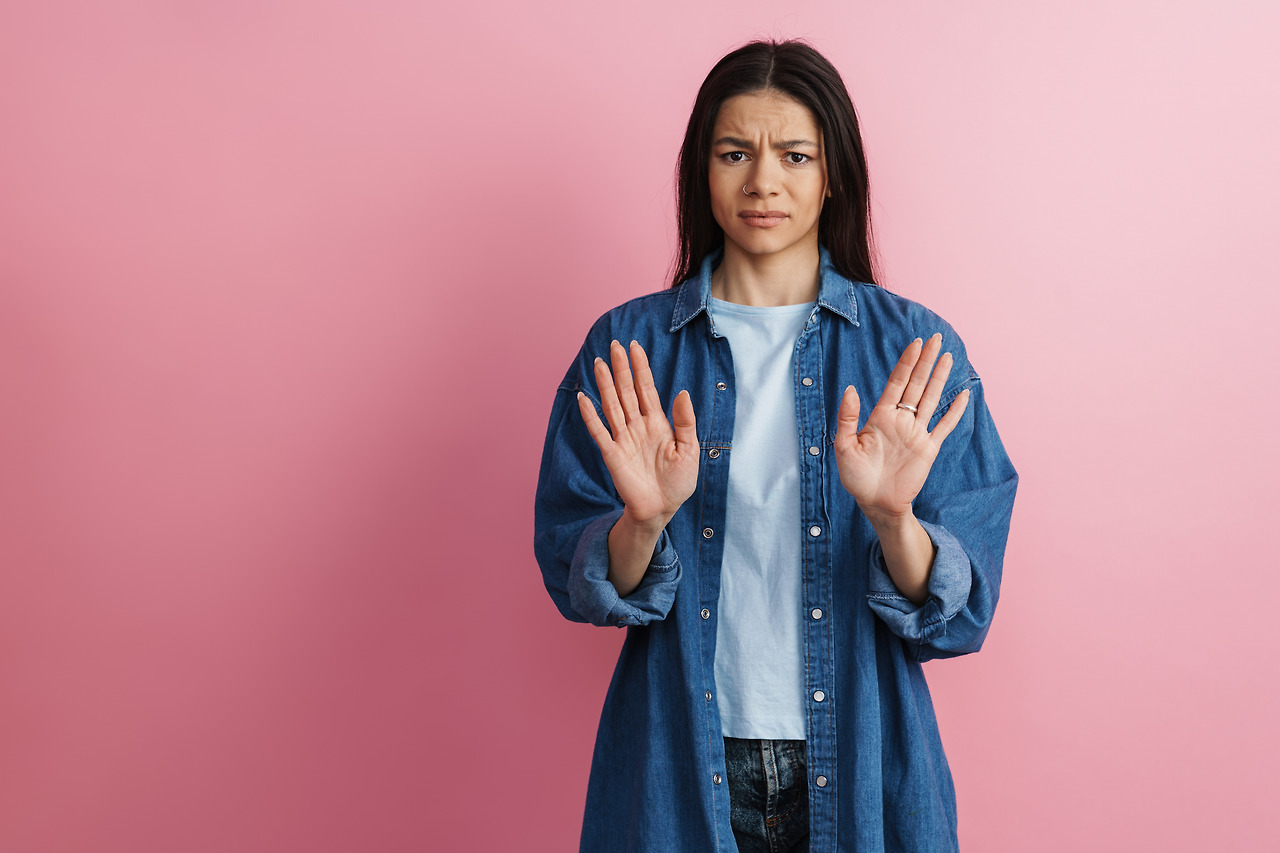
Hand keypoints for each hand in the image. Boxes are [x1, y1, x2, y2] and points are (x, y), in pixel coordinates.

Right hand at [577, 340, 698, 528]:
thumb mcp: (690, 450)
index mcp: (657, 423)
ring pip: (612, 405)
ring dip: (605, 385)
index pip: (646, 389)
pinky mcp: (612, 454)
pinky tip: (583, 398)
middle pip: (627, 391)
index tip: (635, 347)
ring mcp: (623, 439)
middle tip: (615, 345)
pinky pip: (599, 432)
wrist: (662, 509)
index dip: (641, 368)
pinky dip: (590, 416)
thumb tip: (682, 392)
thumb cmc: (678, 482)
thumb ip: (685, 421)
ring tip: (598, 363)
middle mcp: (638, 426)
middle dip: (621, 369)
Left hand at [834, 334, 969, 523]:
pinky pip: (944, 426)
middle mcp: (901, 420)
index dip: (907, 362)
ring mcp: (916, 433)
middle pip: (917, 384)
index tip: (916, 342)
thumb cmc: (856, 477)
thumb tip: (851, 388)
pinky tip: (964, 395)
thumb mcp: (844, 446)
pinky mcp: (928, 448)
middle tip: (937, 338)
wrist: (875, 504)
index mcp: (881, 416)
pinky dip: (955, 411)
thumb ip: (848, 417)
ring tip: (949, 357)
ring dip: (940, 378)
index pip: (897, 382)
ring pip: (931, 398)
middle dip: (927, 361)